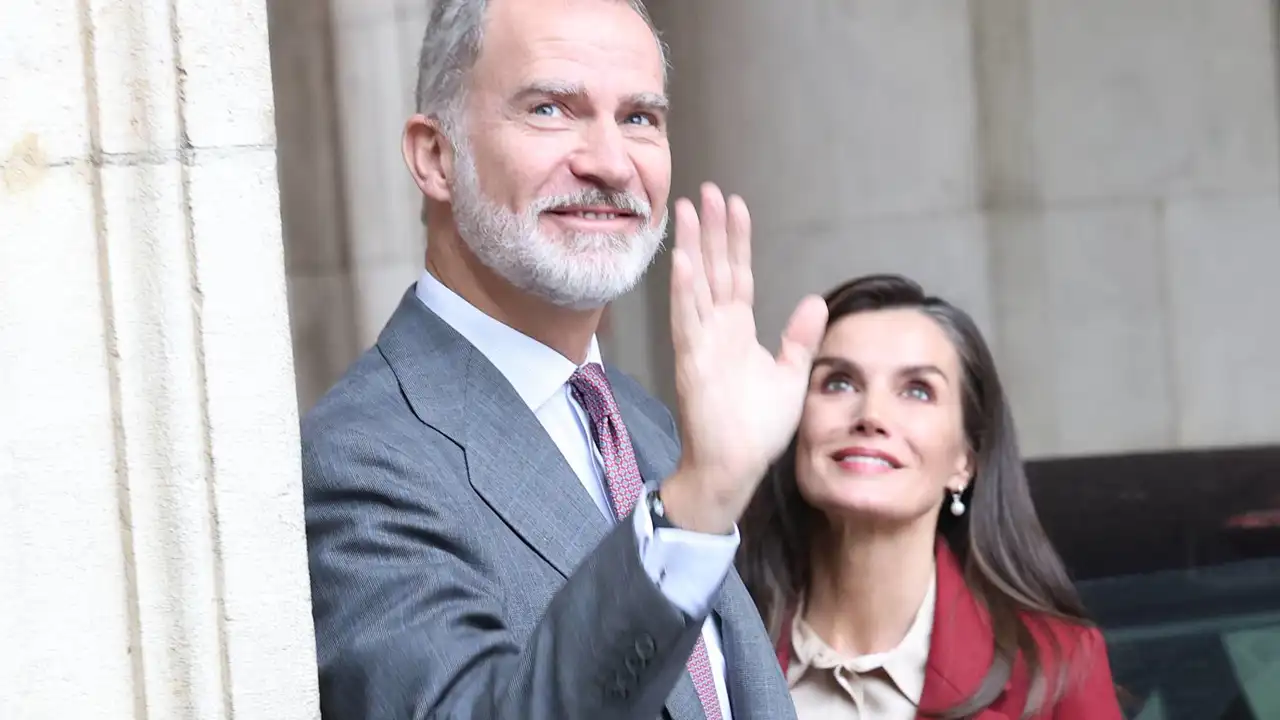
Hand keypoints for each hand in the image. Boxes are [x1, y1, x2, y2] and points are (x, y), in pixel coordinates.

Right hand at [661, 183, 827, 533]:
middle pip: (712, 268)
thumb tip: (815, 301)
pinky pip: (686, 321)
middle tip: (707, 191)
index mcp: (738, 330)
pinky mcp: (692, 362)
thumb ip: (799, 338)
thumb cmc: (757, 428)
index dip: (736, 240)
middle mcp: (716, 329)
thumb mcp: (790, 375)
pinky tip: (682, 261)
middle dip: (709, 229)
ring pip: (694, 284)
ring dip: (689, 247)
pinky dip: (684, 292)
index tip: (735, 205)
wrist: (735, 466)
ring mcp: (701, 343)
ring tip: (686, 210)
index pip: (736, 274)